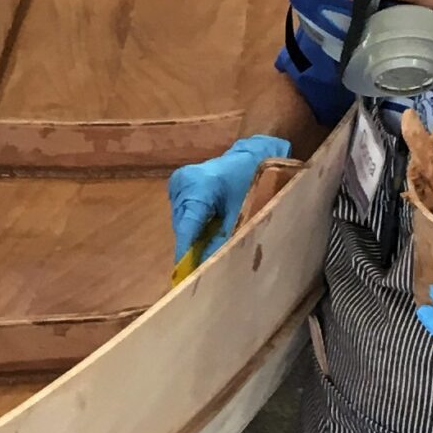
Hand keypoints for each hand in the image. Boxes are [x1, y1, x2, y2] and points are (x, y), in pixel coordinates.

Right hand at [167, 134, 291, 266]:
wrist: (255, 153)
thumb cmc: (255, 178)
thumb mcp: (244, 211)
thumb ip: (226, 239)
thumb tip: (211, 266)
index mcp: (196, 186)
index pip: (187, 228)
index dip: (187, 255)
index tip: (186, 278)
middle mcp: (181, 184)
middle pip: (184, 227)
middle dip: (193, 248)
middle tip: (205, 269)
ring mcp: (178, 186)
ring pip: (184, 224)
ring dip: (195, 238)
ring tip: (210, 251)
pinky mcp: (180, 189)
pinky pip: (186, 216)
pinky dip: (196, 228)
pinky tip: (209, 235)